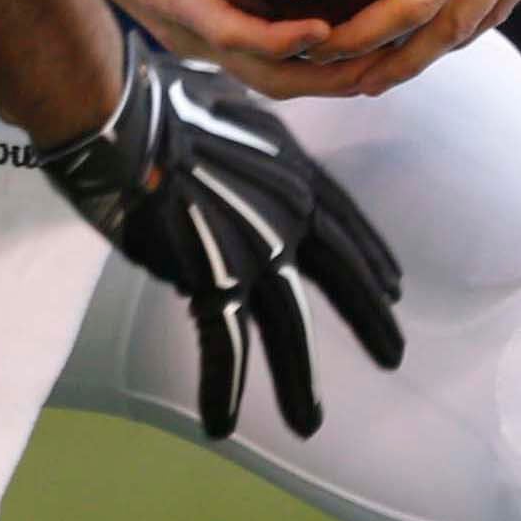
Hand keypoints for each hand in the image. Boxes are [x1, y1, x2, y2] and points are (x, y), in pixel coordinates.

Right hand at [30, 27, 406, 439]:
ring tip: (309, 423)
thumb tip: (237, 141)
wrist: (125, 118)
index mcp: (294, 170)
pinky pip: (223, 343)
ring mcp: (256, 250)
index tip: (392, 287)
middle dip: (369, 319)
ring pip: (287, 326)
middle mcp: (289, 214)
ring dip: (298, 381)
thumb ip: (246, 138)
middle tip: (394, 354)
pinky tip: (221, 422)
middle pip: (339, 277)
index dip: (369, 257)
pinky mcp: (214, 278)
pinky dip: (221, 385)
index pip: (344, 222)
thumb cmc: (160, 97)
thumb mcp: (230, 103)